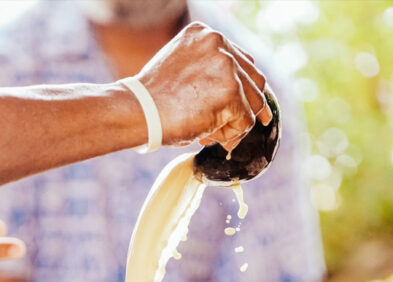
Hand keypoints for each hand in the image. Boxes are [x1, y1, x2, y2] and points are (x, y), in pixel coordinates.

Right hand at [138, 22, 271, 148]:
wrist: (138, 111)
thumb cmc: (151, 100)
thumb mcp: (180, 71)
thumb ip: (206, 72)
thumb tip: (233, 95)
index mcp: (204, 33)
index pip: (240, 61)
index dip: (243, 86)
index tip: (245, 102)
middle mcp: (219, 44)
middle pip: (254, 79)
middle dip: (250, 106)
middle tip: (245, 124)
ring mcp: (227, 67)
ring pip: (252, 102)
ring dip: (235, 123)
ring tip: (210, 134)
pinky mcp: (231, 92)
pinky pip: (245, 121)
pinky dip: (231, 134)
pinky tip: (207, 136)